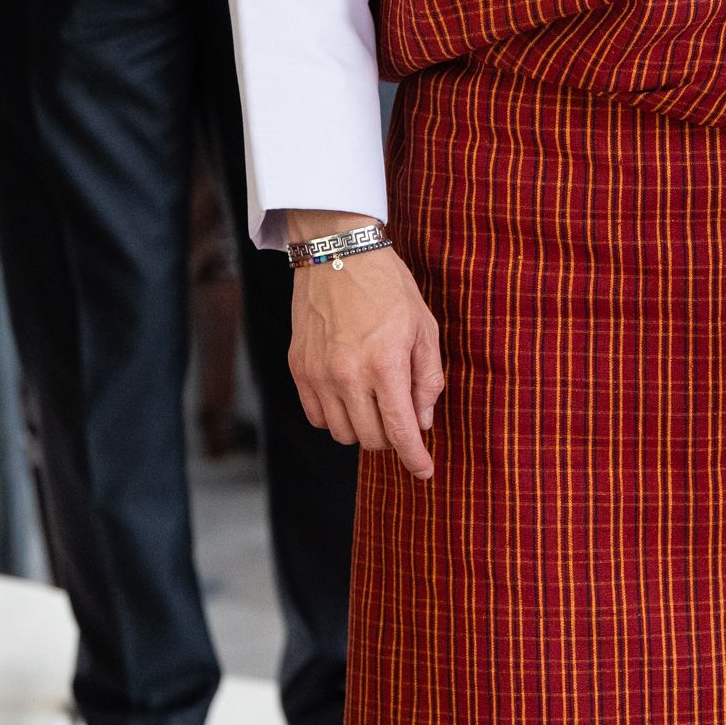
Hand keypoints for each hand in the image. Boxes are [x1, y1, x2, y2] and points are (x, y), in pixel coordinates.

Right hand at [287, 214, 443, 479]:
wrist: (338, 252)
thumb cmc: (389, 287)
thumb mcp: (424, 328)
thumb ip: (427, 380)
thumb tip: (422, 422)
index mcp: (386, 364)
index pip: (400, 431)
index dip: (415, 458)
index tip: (424, 472)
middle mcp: (348, 375)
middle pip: (371, 439)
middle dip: (392, 438)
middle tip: (400, 418)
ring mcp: (318, 374)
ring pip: (342, 434)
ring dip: (362, 428)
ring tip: (374, 402)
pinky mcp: (298, 368)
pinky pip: (316, 417)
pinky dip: (334, 417)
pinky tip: (348, 396)